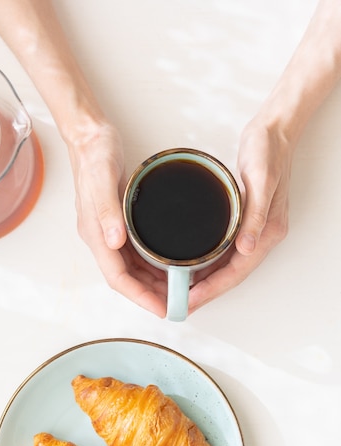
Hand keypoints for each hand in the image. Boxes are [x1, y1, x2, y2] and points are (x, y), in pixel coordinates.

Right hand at [67, 122, 167, 316]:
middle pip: (126, 279)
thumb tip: (114, 242)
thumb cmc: (95, 155)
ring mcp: (110, 232)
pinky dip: (151, 265)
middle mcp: (102, 238)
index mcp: (95, 233)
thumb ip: (107, 211)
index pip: (117, 277)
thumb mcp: (102, 179)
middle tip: (177, 305)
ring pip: (132, 269)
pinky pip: (135, 254)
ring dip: (152, 283)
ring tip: (177, 291)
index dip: (139, 297)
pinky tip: (167, 266)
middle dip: (150, 295)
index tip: (161, 309)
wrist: (90, 137)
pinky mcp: (118, 223)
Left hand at [187, 116, 291, 313]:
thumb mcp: (261, 181)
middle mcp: (260, 236)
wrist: (275, 132)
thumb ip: (254, 216)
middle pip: (229, 275)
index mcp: (267, 232)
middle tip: (179, 305)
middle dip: (205, 292)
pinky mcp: (243, 221)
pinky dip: (208, 263)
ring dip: (205, 281)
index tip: (190, 300)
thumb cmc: (268, 152)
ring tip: (180, 293)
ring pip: (226, 266)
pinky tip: (192, 266)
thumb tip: (246, 249)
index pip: (236, 272)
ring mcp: (252, 230)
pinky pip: (224, 251)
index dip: (212, 289)